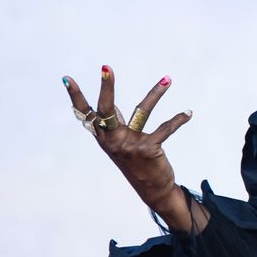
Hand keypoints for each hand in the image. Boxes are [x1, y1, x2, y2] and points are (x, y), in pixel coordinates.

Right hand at [63, 66, 192, 226]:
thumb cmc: (134, 161)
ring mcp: (130, 144)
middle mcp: (113, 139)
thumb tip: (107, 100)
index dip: (75, 96)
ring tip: (168, 79)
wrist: (151, 189)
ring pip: (142, 111)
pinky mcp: (148, 148)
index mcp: (103, 136)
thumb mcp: (119, 142)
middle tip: (105, 67)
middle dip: (106, 86)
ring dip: (156, 92)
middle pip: (106, 109)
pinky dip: (179, 119)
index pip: (86, 114)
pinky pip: (166, 128)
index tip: (66, 78)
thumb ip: (114, 122)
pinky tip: (189, 113)